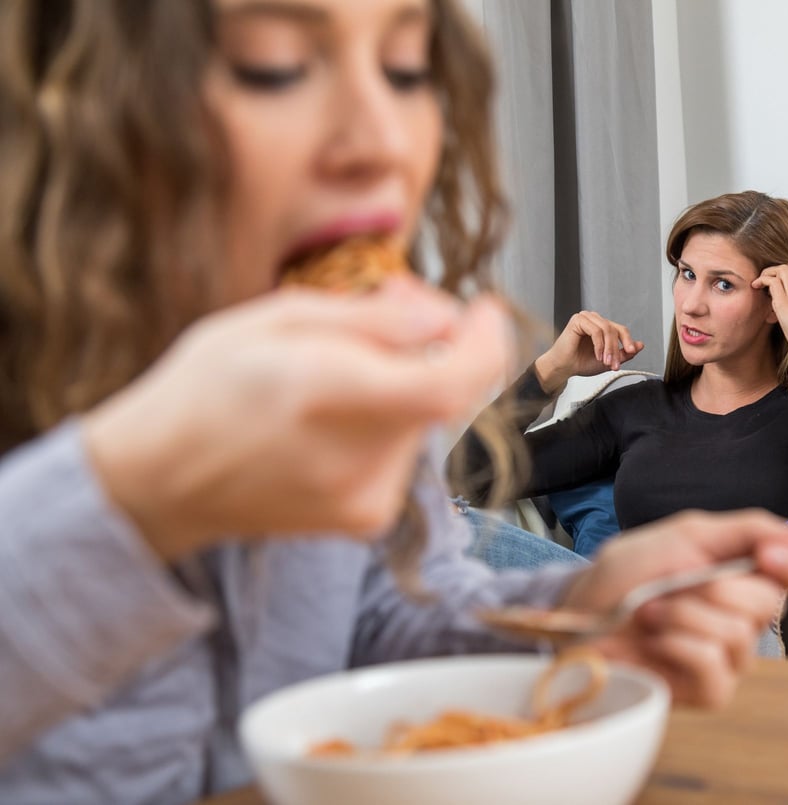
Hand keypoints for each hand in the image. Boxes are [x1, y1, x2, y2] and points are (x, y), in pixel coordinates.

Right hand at [83, 276, 511, 560]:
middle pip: (444, 391)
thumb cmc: (206, 389)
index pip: (452, 382)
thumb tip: (443, 318)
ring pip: (425, 418)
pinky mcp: (367, 518)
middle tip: (394, 312)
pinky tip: (340, 414)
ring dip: (407, 381)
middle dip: (436, 345)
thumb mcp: (275, 320)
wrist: (163, 482)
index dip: (485, 343)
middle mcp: (354, 455)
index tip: (483, 311)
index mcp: (325, 393)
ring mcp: (365, 496)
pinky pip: (406, 450)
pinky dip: (390, 420)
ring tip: (345, 366)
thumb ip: (372, 319)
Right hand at [533, 311, 643, 392]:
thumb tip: (640, 345)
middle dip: (617, 348)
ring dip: (609, 348)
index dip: (627, 341)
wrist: (563, 368)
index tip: (632, 352)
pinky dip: (599, 345)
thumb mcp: (608, 360)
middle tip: (615, 364)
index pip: (620, 329)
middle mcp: (594, 319)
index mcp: (602, 326)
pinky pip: (595, 330)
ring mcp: (586, 318)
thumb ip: (623, 353)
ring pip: (607, 329)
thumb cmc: (580, 363)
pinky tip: (597, 355)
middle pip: (614, 329)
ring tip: (606, 362)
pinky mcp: (578, 320)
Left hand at [561, 510, 787, 707]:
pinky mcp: (709, 690)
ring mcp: (731, 657)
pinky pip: (713, 666)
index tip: (770, 555)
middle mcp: (747, 616)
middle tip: (672, 585)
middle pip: (769, 602)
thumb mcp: (686, 534)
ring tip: (651, 612)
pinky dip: (677, 645)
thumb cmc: (627, 574)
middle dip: (711, 586)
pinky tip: (654, 641)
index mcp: (747, 574)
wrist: (581, 611)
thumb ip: (747, 530)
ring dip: (682, 614)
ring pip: (736, 633)